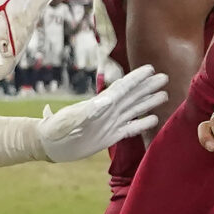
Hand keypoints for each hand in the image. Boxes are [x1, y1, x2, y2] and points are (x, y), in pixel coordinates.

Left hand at [33, 65, 168, 161]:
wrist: (49, 144)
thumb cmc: (58, 130)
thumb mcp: (73, 120)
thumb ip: (90, 112)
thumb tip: (107, 101)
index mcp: (101, 103)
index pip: (123, 88)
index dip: (137, 78)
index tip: (151, 69)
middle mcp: (108, 111)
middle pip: (132, 95)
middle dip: (148, 86)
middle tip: (165, 77)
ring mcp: (110, 123)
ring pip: (134, 109)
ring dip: (148, 102)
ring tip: (164, 94)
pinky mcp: (110, 136)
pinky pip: (130, 128)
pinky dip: (142, 123)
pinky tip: (154, 119)